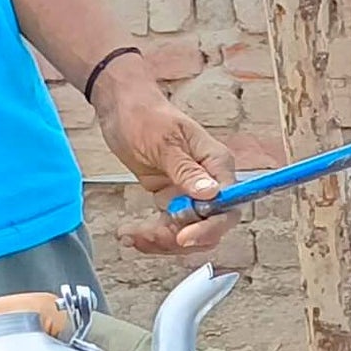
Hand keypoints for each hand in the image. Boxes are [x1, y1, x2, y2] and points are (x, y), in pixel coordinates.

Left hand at [98, 66, 234, 262]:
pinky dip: (151, 235)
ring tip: (132, 235)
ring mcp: (191, 193)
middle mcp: (209, 182)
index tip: (184, 236)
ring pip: (188, 233)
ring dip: (161, 241)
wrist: (122, 109)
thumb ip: (186, 170)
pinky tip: (130, 234)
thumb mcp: (164, 143)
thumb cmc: (145, 115)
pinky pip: (170, 228)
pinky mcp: (172, 200)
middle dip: (180, 238)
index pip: (228, 205)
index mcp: (217, 163)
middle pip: (210, 226)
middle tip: (149, 236)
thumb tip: (211, 193)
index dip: (210, 226)